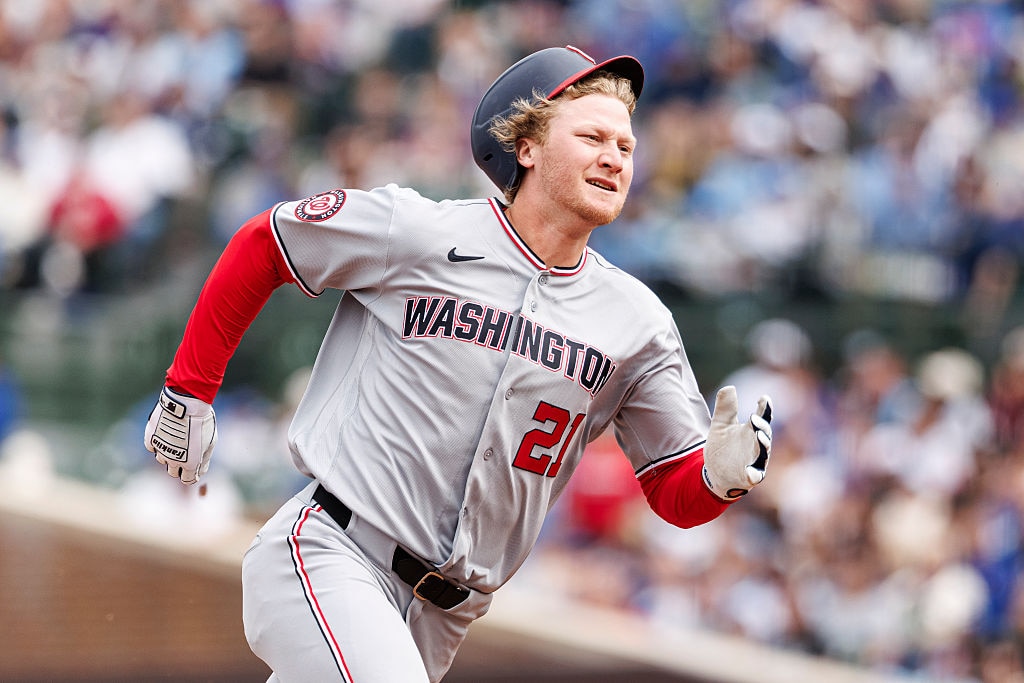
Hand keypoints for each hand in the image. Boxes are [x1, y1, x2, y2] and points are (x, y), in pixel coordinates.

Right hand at [144, 386, 216, 484]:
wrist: (186, 404)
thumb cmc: (202, 421)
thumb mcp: (210, 441)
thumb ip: (204, 459)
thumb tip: (199, 471)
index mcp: (190, 463)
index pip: (187, 480)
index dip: (192, 476)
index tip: (194, 469)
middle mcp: (173, 460)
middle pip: (173, 472)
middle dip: (180, 467)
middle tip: (186, 453)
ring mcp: (160, 449)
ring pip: (162, 460)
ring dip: (169, 454)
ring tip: (177, 440)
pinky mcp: (150, 438)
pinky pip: (152, 447)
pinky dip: (158, 443)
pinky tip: (166, 434)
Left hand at [702, 386, 772, 500]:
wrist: (715, 474)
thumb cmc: (722, 448)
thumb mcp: (720, 425)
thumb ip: (725, 408)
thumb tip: (729, 387)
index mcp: (750, 430)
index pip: (761, 417)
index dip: (764, 408)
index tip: (764, 398)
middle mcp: (756, 445)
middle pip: (764, 433)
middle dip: (762, 426)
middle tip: (756, 418)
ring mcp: (755, 461)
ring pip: (763, 452)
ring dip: (763, 444)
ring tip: (759, 436)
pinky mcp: (750, 476)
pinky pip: (755, 475)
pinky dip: (754, 473)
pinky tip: (749, 472)